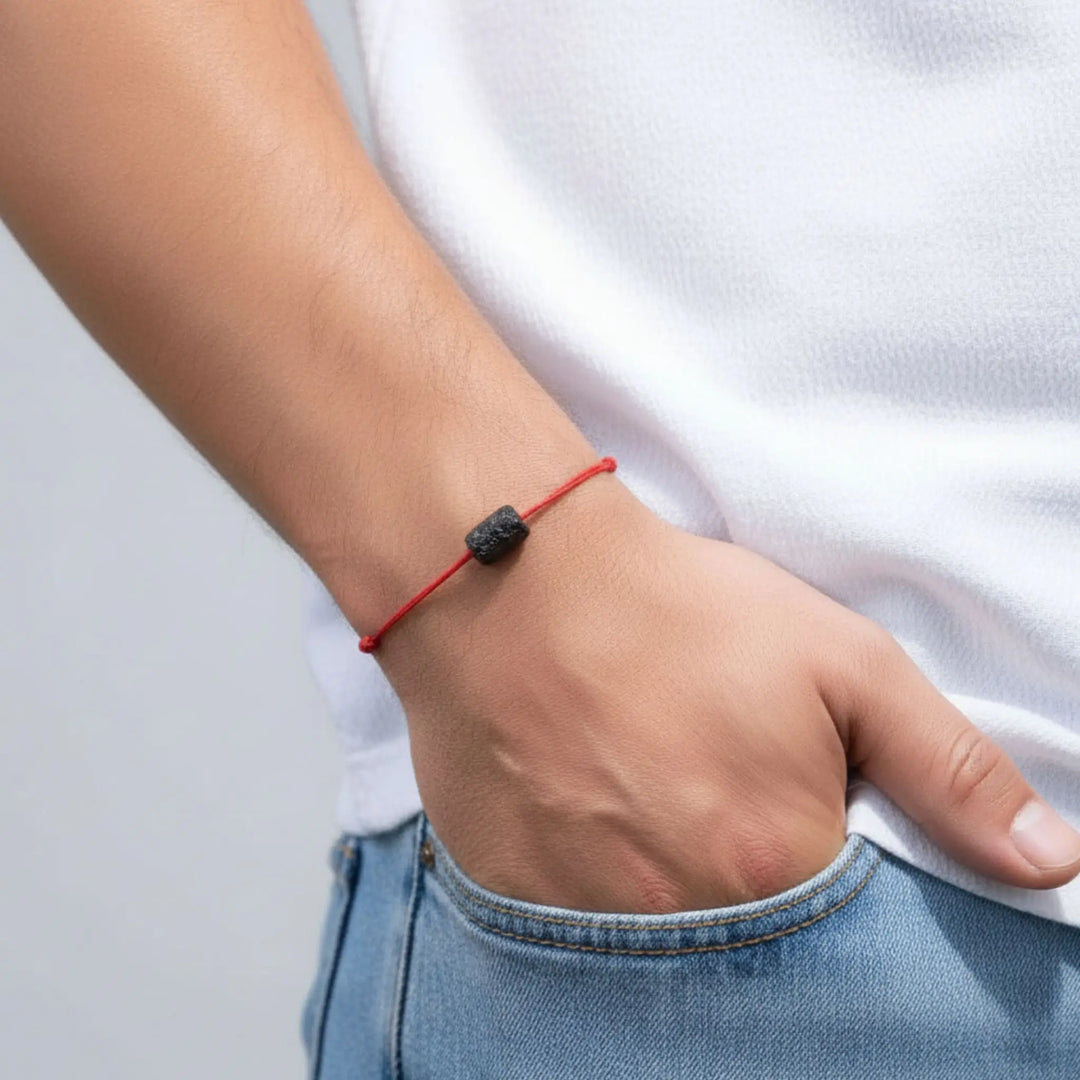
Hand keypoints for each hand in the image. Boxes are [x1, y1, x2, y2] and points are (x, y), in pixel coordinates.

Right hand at [374, 484, 1079, 912]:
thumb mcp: (841, 661)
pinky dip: (594, 888)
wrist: (517, 578)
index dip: (833, 877)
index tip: (797, 825)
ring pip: (657, 945)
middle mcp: (675, 915)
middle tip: (709, 795)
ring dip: (670, 889)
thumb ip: (950, 768)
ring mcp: (578, 918)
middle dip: (749, 882)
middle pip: (751, 950)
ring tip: (648, 796)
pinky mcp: (510, 896)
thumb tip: (1049, 860)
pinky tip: (589, 812)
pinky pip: (569, 933)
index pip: (853, 946)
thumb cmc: (677, 611)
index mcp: (774, 863)